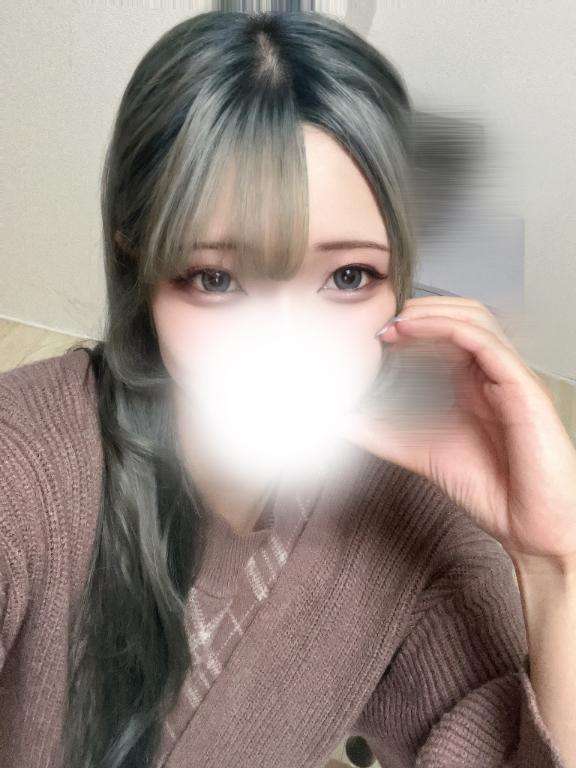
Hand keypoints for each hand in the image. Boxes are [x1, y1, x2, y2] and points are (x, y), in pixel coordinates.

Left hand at [336, 297, 575, 567]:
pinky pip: (487, 344)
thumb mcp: (423, 454)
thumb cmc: (493, 490)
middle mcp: (493, 375)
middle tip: (384, 318)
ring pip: (477, 320)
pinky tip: (419, 331)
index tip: (376, 332)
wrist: (533, 527)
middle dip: (423, 309)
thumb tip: (343, 421)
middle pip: (464, 316)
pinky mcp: (522, 389)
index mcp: (475, 384)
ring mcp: (510, 378)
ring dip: (434, 312)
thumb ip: (386, 436)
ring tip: (398, 321)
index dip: (413, 324)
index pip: (447, 334)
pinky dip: (450, 329)